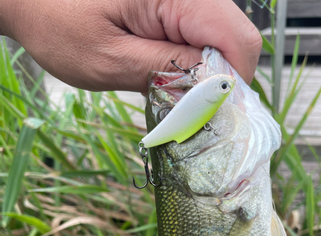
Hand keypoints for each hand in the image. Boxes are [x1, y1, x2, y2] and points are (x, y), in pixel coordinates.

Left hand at [0, 0, 261, 92]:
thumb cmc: (57, 20)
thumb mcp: (109, 59)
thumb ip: (165, 73)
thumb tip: (212, 92)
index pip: (237, 40)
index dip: (231, 83)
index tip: (207, 114)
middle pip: (236, 40)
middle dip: (219, 82)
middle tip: (187, 108)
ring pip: (222, 41)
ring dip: (205, 75)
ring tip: (172, 91)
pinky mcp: (176, 6)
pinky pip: (202, 37)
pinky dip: (193, 64)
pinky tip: (168, 75)